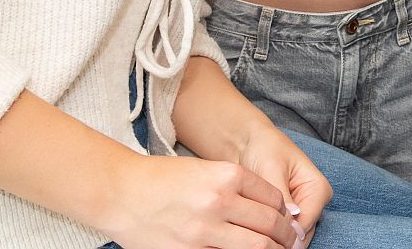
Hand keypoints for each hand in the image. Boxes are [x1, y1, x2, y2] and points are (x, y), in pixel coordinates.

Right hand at [97, 153, 298, 248]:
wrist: (120, 193)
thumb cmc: (162, 178)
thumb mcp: (204, 170)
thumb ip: (235, 187)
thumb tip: (268, 208)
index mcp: (227, 176)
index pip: (273, 197)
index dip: (284, 212)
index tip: (286, 220)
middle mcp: (219, 201)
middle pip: (270, 224)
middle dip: (285, 236)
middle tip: (290, 242)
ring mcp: (203, 230)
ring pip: (256, 246)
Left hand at [236, 123, 331, 243]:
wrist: (248, 143)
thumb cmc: (263, 149)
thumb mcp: (272, 170)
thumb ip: (283, 199)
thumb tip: (291, 229)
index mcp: (318, 190)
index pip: (305, 225)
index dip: (283, 235)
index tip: (259, 232)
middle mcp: (313, 204)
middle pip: (299, 236)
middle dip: (276, 237)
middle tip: (252, 232)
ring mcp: (300, 212)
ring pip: (288, 238)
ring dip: (270, 237)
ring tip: (249, 228)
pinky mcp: (285, 216)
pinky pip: (278, 234)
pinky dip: (265, 234)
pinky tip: (250, 228)